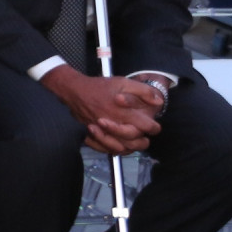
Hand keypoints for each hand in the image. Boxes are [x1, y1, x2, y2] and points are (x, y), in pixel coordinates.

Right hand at [41, 66, 160, 151]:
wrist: (73, 90)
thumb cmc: (98, 86)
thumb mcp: (123, 82)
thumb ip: (143, 91)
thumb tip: (158, 102)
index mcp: (123, 113)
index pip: (146, 126)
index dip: (154, 128)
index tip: (154, 126)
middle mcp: (113, 125)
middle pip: (135, 142)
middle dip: (143, 141)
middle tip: (145, 137)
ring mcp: (101, 132)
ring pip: (120, 148)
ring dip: (129, 147)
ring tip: (133, 143)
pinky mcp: (91, 135)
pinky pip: (104, 149)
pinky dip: (113, 149)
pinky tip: (117, 145)